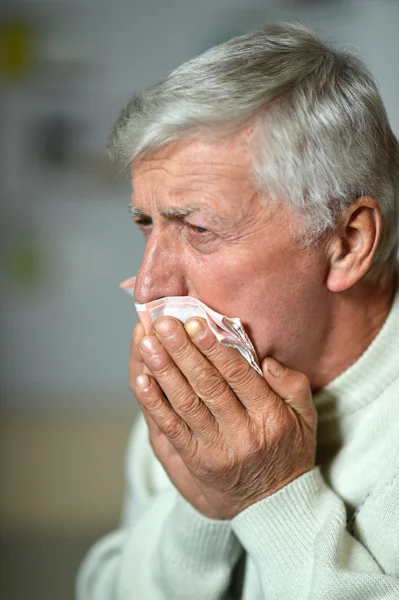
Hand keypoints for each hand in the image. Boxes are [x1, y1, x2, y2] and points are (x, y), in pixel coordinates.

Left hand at [132, 317, 316, 518]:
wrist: (272, 506)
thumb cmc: (288, 451)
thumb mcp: (307, 418)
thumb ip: (293, 386)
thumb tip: (267, 360)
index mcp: (271, 417)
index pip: (238, 375)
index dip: (214, 347)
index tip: (195, 322)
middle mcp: (241, 433)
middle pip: (207, 385)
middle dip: (182, 351)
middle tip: (163, 324)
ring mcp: (215, 449)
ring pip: (185, 403)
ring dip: (163, 371)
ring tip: (148, 343)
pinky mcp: (195, 460)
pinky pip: (171, 428)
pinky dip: (154, 403)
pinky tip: (142, 379)